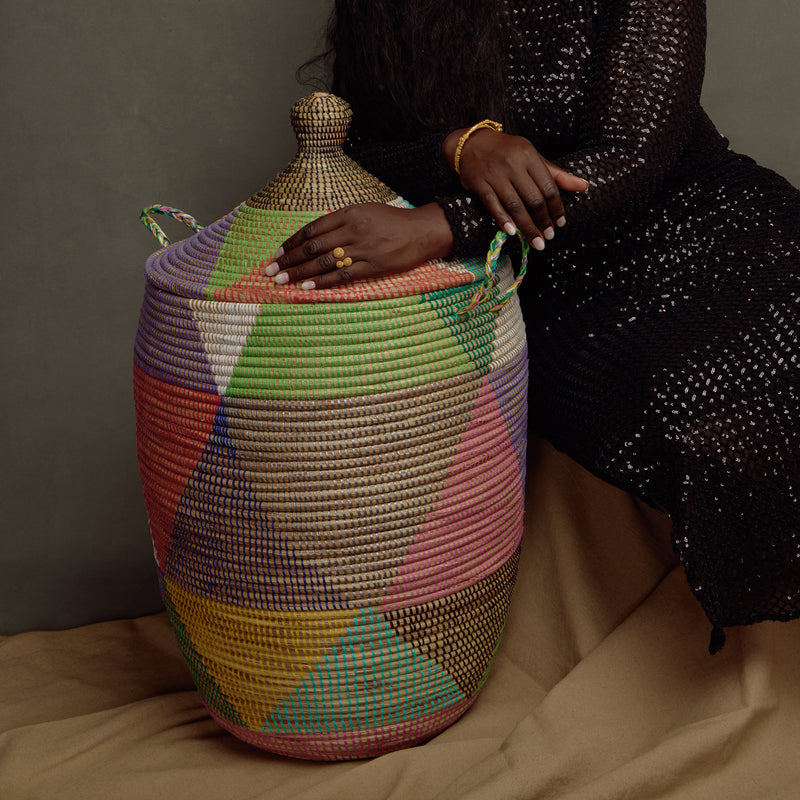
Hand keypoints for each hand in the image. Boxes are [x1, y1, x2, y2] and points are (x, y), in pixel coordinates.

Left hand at [265, 203, 452, 288]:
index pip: (312, 229)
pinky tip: (307, 288)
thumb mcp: (366, 211)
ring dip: (300, 273)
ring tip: (282, 282)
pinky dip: (323, 282)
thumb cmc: (394, 221)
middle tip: (271, 271)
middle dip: (289, 260)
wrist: (423, 230)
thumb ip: (342, 221)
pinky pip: (343, 276)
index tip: (278, 254)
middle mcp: (353, 229)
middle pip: (313, 247)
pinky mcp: (373, 266)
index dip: (292, 243)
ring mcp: (363, 249)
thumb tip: (318, 235)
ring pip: (324, 262)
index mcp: (349, 213)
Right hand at [444, 128, 588, 249]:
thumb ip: (555, 174)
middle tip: (548, 237)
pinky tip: (512, 232)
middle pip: (533, 198)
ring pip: (514, 205)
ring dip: (527, 226)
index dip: (556, 208)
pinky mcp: (479, 183)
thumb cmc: (507, 152)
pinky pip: (493, 205)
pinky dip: (503, 220)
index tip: (560, 224)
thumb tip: (583, 186)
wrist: (472, 143)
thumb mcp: (531, 157)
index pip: (548, 186)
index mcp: (529, 156)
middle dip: (543, 221)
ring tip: (535, 242)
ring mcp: (494, 174)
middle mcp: (512, 164)